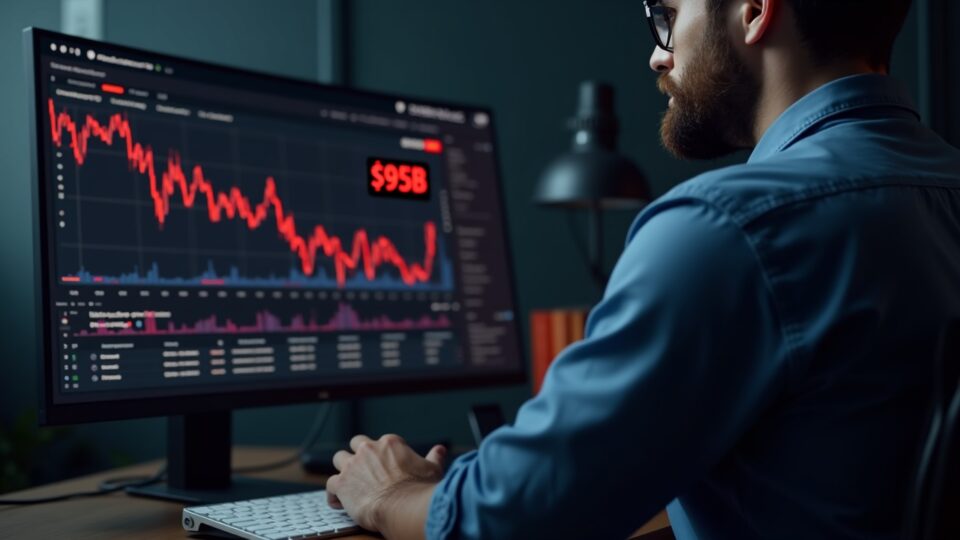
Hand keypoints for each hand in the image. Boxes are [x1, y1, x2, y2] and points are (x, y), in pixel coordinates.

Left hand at [327, 434, 445, 531]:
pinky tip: (339, 502)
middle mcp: (369, 449)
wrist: (404, 507)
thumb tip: (439, 450)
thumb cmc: (419, 490)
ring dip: (343, 470)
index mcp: (390, 443)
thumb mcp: (432, 470)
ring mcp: (353, 465)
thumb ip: (434, 457)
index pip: (380, 441)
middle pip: (355, 444)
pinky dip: (334, 494)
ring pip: (339, 458)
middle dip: (357, 454)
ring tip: (349, 483)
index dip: (380, 454)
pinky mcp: (341, 483)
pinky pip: (330, 484)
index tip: (383, 466)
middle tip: (362, 470)